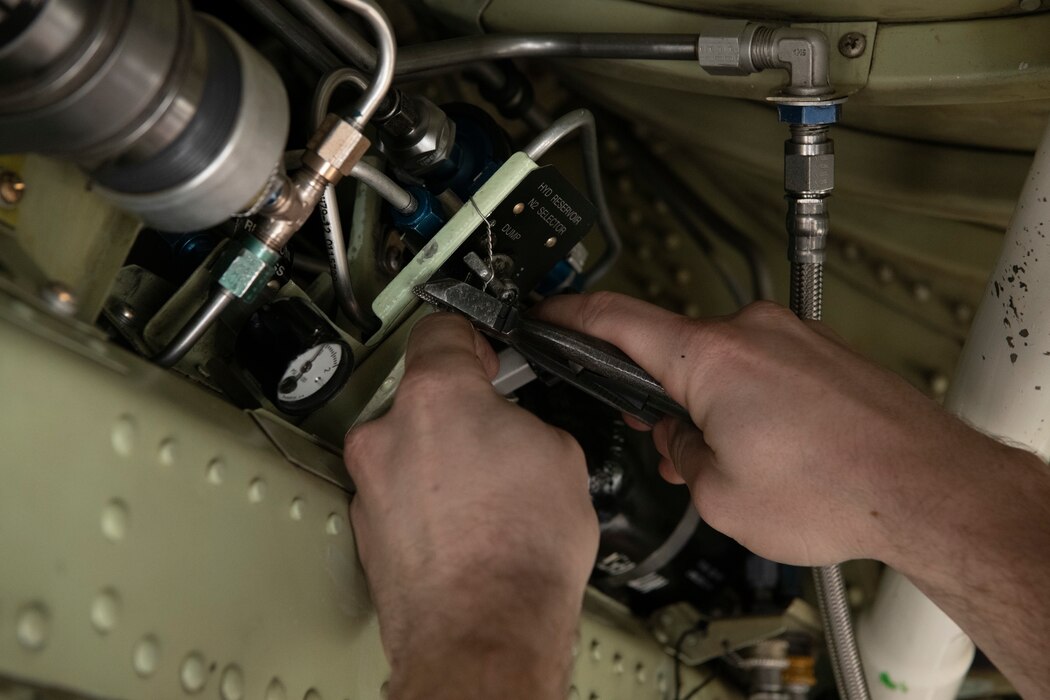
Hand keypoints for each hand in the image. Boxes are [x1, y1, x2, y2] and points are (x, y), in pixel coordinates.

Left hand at [344, 313, 597, 699]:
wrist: (485, 632)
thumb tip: (516, 425)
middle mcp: (389, 433)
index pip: (440, 329)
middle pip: (423, 394)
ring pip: (409, 446)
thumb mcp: (560, 456)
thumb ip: (524, 419)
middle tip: (499, 432)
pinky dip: (427, 498)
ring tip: (487, 492)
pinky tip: (467, 524)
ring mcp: (372, 483)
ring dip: (441, 456)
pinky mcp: (367, 528)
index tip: (481, 346)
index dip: (470, 335)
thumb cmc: (519, 555)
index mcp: (436, 396)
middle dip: (461, 408)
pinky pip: (400, 491)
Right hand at [536, 293, 1012, 566]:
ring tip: (741, 462)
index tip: (547, 312)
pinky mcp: (820, 351)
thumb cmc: (839, 490)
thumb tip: (680, 438)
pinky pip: (762, 367)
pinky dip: (751, 402)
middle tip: (669, 446)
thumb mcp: (720, 496)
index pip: (615, 318)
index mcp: (709, 357)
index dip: (569, 314)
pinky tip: (773, 447)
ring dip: (711, 406)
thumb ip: (680, 455)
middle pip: (672, 351)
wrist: (928, 489)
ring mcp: (790, 337)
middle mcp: (749, 332)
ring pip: (720, 364)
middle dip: (661, 398)